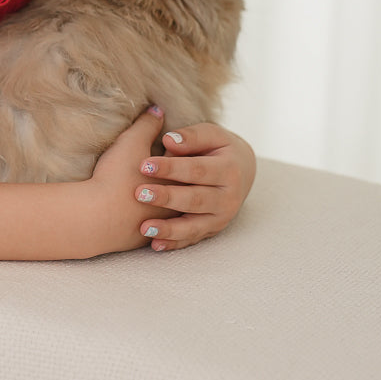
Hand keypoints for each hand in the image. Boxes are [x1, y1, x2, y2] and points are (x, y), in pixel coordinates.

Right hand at [89, 107, 178, 252]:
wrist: (98, 219)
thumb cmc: (117, 177)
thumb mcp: (132, 142)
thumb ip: (148, 124)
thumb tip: (159, 108)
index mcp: (175, 178)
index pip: (190, 163)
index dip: (184, 155)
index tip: (179, 149)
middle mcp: (174, 203)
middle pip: (189, 191)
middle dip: (188, 183)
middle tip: (183, 176)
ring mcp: (160, 223)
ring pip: (176, 215)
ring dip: (176, 208)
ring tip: (172, 201)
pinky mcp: (145, 239)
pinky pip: (158, 232)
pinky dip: (159, 227)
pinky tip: (154, 222)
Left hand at [134, 123, 255, 249]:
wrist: (241, 171)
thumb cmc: (218, 148)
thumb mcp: (211, 135)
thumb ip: (192, 137)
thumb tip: (169, 140)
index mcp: (229, 170)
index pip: (197, 170)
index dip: (171, 168)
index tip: (144, 165)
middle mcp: (228, 198)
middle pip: (195, 199)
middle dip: (167, 197)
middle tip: (139, 194)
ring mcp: (221, 218)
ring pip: (194, 226)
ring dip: (169, 228)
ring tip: (144, 227)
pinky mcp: (211, 231)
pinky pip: (191, 240)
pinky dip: (173, 244)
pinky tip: (155, 245)